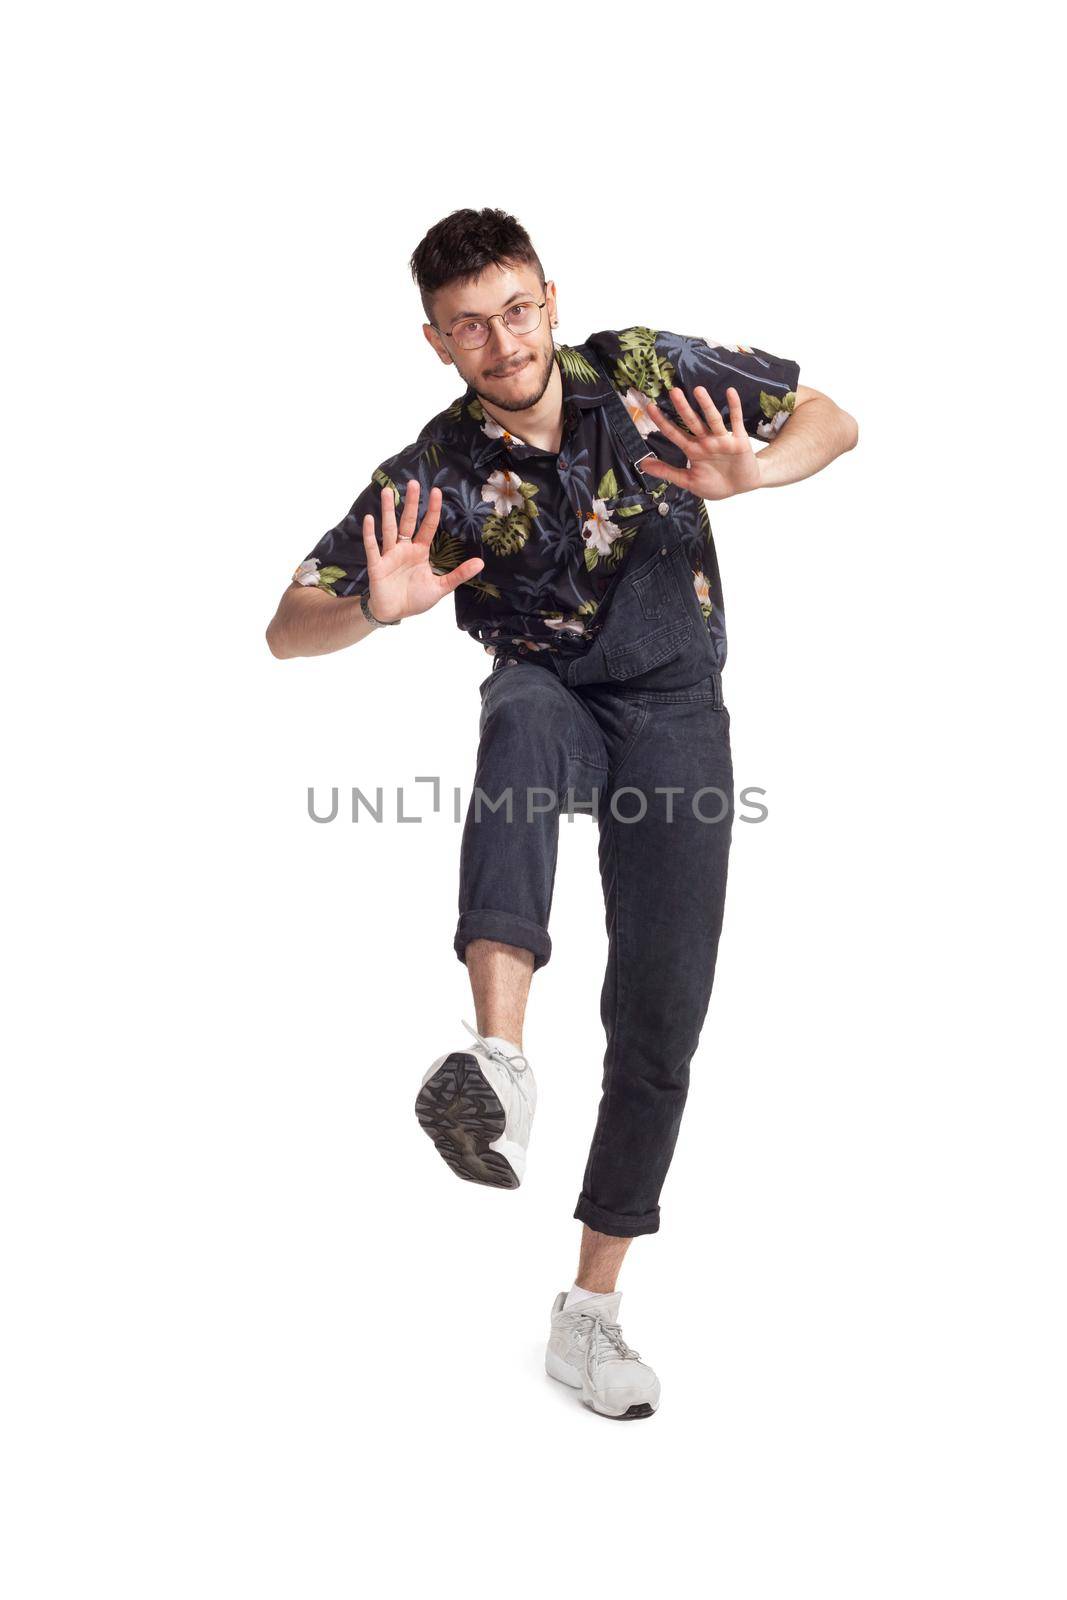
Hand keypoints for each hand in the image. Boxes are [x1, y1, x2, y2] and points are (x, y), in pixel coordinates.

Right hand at [362, 479, 483, 621]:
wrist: (393, 612)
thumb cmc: (414, 598)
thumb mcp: (440, 587)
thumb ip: (458, 574)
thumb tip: (481, 563)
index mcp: (419, 552)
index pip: (427, 526)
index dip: (432, 510)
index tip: (436, 491)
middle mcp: (404, 549)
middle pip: (407, 521)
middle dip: (410, 503)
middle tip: (413, 482)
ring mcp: (389, 555)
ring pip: (389, 529)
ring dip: (387, 511)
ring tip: (386, 492)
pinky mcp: (377, 565)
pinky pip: (373, 547)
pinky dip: (370, 534)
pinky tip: (369, 519)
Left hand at [641, 385, 759, 500]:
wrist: (741, 487)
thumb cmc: (715, 483)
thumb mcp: (688, 481)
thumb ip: (667, 472)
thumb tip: (643, 464)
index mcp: (693, 450)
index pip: (674, 433)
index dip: (662, 422)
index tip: (650, 407)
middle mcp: (706, 441)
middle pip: (692, 422)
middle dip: (683, 408)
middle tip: (673, 391)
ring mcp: (722, 439)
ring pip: (712, 420)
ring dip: (706, 405)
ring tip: (698, 390)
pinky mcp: (739, 441)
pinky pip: (736, 421)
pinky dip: (734, 407)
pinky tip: (730, 392)